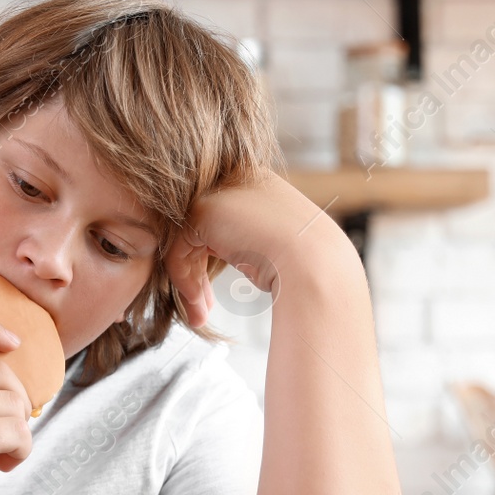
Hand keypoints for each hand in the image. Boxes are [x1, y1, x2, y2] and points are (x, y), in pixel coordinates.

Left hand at [163, 171, 333, 324]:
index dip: (209, 261)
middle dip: (195, 274)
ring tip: (198, 316)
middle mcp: (237, 178)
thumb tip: (220, 253)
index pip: (218, 222)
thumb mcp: (271, 244)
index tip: (210, 297)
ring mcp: (220, 189)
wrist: (314, 264)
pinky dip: (185, 279)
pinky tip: (199, 304)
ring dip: (189, 284)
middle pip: (198, 231)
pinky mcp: (203, 208)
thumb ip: (242, 240)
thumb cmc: (303, 264)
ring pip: (186, 241)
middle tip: (199, 309)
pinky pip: (179, 248)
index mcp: (257, 183)